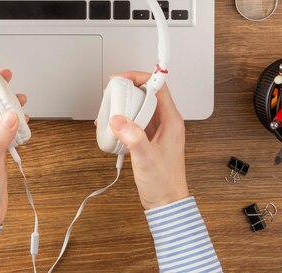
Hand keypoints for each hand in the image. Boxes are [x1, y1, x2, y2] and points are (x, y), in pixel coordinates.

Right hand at [109, 72, 188, 209]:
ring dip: (124, 106)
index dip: (140, 78)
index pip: (158, 87)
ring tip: (109, 110)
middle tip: (113, 93)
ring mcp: (158, 131)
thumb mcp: (146, 158)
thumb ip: (132, 137)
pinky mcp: (149, 140)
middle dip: (128, 91)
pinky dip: (123, 121)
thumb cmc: (164, 183)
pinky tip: (112, 129)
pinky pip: (135, 122)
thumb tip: (118, 119)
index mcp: (171, 121)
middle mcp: (166, 123)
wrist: (166, 203)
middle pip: (147, 95)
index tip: (124, 79)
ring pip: (140, 108)